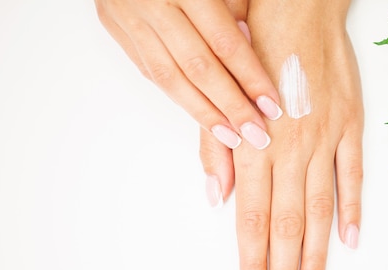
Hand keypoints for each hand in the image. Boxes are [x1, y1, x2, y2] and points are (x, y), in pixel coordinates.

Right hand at [95, 0, 281, 149]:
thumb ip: (231, 11)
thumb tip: (253, 59)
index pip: (224, 43)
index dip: (250, 78)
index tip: (273, 107)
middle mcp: (152, 2)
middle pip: (198, 67)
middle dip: (230, 107)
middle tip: (257, 135)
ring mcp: (128, 14)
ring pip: (169, 76)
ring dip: (203, 113)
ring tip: (232, 138)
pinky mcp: (114, 23)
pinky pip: (149, 68)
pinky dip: (178, 94)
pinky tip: (201, 113)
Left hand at [200, 0, 363, 269]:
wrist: (298, 6)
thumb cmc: (253, 46)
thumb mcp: (222, 93)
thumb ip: (217, 147)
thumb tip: (218, 197)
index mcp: (255, 142)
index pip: (252, 216)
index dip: (251, 259)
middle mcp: (291, 146)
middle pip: (287, 222)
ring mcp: (325, 137)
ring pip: (321, 207)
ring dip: (316, 253)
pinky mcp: (350, 124)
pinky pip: (353, 172)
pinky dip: (353, 207)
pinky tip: (351, 241)